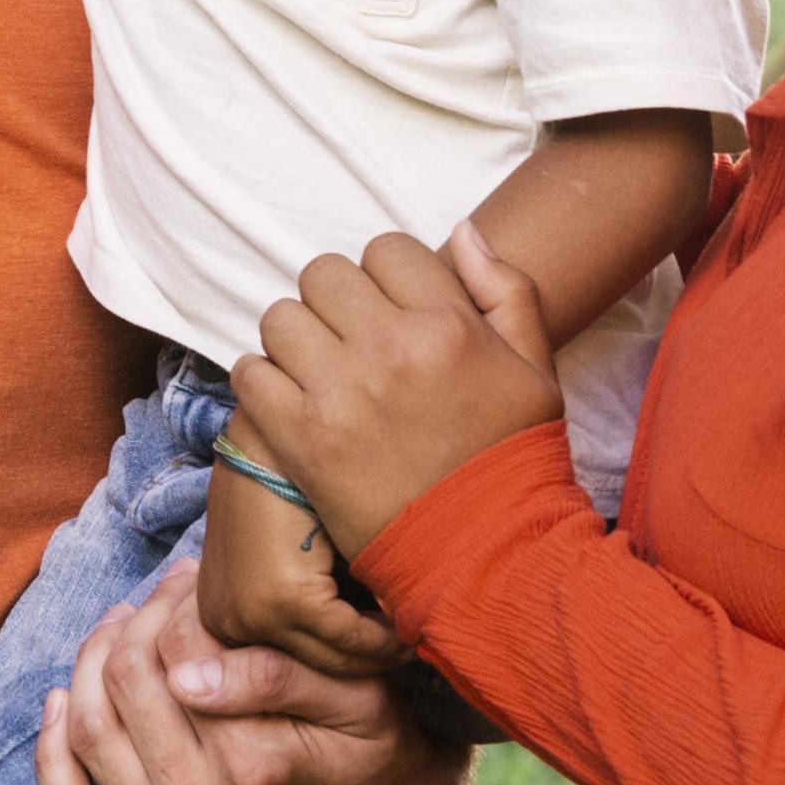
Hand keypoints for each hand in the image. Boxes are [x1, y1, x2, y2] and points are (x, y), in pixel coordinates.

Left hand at [32, 558, 467, 784]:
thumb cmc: (373, 746)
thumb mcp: (353, 697)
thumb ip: (274, 676)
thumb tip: (187, 672)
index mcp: (252, 764)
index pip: (173, 648)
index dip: (178, 597)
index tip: (197, 575)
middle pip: (124, 679)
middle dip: (138, 617)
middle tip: (166, 589)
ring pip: (88, 730)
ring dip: (90, 663)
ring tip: (124, 624)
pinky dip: (50, 757)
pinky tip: (59, 701)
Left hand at [195, 432, 403, 677]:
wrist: (275, 432)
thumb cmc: (289, 483)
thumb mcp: (292, 556)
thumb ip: (316, 605)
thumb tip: (364, 643)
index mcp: (222, 614)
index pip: (296, 666)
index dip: (347, 659)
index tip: (386, 647)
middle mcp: (226, 622)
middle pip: (315, 669)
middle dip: (366, 662)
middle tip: (409, 642)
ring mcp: (250, 613)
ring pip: (336, 659)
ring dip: (379, 649)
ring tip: (410, 629)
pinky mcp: (282, 599)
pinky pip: (351, 637)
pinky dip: (385, 634)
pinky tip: (404, 618)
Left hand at [235, 227, 564, 556]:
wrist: (485, 555)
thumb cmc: (512, 458)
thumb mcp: (534, 368)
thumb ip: (505, 289)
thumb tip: (460, 230)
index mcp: (448, 324)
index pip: (385, 249)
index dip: (387, 276)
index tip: (392, 311)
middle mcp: (390, 349)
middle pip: (323, 274)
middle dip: (336, 301)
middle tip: (352, 340)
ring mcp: (340, 394)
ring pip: (280, 317)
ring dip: (296, 339)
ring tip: (321, 371)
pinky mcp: (301, 438)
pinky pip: (250, 374)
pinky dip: (264, 382)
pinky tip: (294, 402)